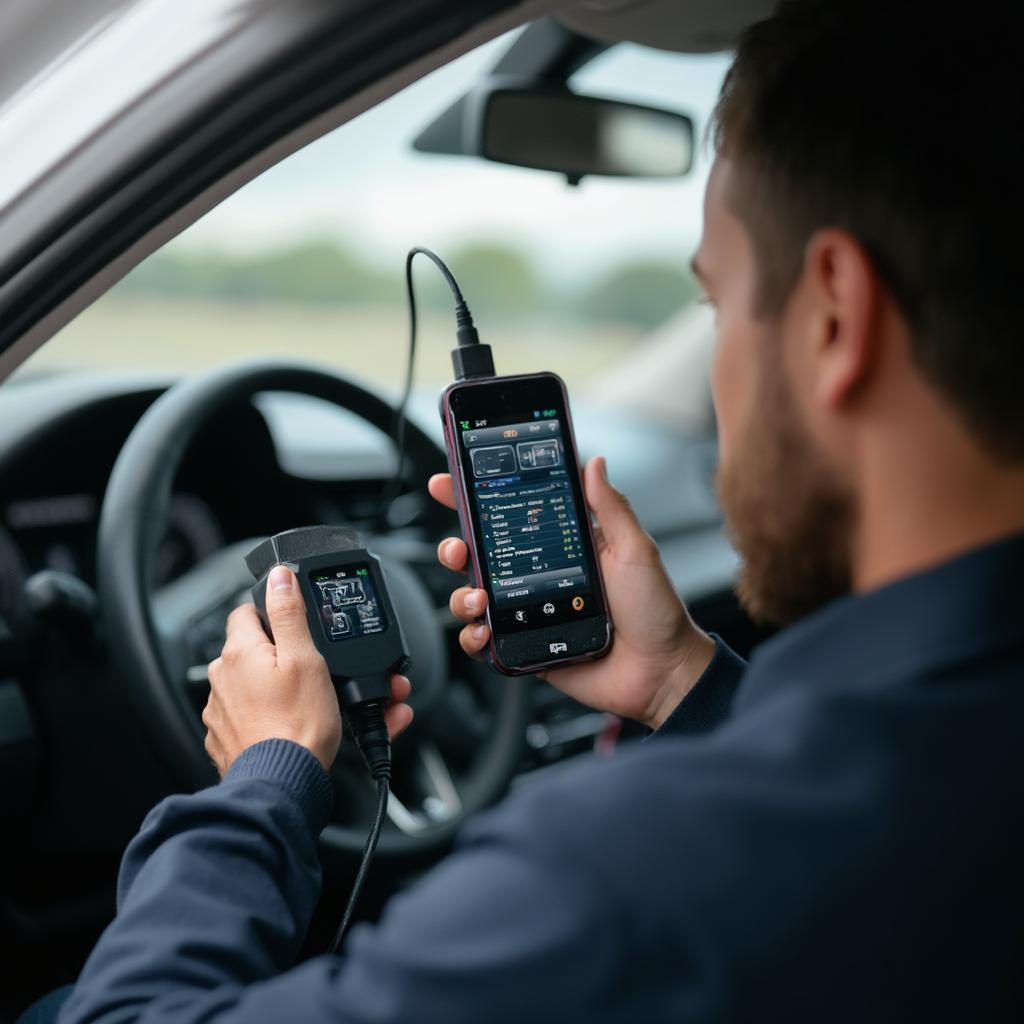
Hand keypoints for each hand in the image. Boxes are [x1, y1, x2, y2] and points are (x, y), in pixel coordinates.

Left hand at [204, 564, 412, 775]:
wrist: (281, 784)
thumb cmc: (297, 726)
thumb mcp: (306, 658)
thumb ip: (289, 613)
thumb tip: (279, 577)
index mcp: (239, 653)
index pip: (246, 612)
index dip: (272, 613)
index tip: (292, 625)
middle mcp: (221, 679)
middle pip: (252, 650)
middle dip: (281, 655)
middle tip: (314, 670)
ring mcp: (220, 711)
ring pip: (252, 686)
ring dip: (278, 689)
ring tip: (315, 704)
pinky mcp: (226, 740)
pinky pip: (249, 718)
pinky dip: (270, 718)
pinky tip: (297, 726)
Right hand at [428, 457, 714, 729]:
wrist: (661, 671)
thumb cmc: (655, 611)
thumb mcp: (635, 549)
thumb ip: (611, 506)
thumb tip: (594, 463)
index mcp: (561, 546)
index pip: (511, 514)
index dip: (478, 497)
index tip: (452, 482)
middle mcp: (538, 575)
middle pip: (479, 554)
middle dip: (455, 544)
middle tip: (458, 546)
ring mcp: (527, 612)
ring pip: (473, 595)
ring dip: (462, 593)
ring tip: (480, 597)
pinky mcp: (523, 645)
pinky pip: (483, 640)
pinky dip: (472, 636)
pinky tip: (484, 631)